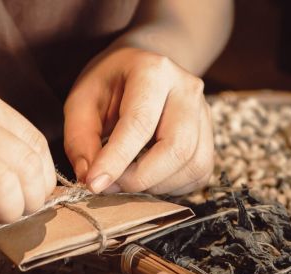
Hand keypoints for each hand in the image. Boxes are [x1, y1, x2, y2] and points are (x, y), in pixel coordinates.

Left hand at [63, 47, 213, 195]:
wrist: (143, 71)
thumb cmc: (110, 85)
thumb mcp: (81, 101)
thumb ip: (80, 139)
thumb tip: (90, 178)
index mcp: (153, 71)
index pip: (139, 123)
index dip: (116, 159)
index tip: (95, 184)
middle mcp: (187, 90)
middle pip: (176, 148)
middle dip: (140, 178)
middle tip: (110, 185)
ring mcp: (204, 114)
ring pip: (191, 166)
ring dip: (154, 185)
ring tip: (127, 177)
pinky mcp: (209, 139)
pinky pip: (197, 174)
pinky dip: (170, 186)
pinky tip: (149, 176)